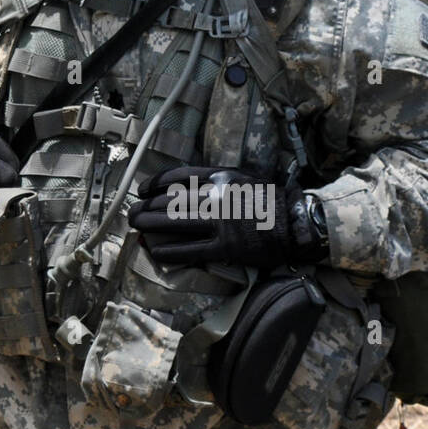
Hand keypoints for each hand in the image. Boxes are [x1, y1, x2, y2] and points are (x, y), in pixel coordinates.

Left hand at [127, 166, 325, 268]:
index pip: (176, 177)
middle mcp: (215, 197)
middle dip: (146, 206)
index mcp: (219, 177)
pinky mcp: (225, 247)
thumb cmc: (267, 199)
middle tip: (132, 211)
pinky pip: (189, 250)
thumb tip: (183, 186)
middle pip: (169, 200)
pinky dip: (169, 251)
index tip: (143, 189)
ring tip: (136, 226)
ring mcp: (220, 223)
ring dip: (149, 225)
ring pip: (174, 223)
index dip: (154, 183)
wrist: (295, 222)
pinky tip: (155, 251)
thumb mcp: (240, 177)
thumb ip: (213, 179)